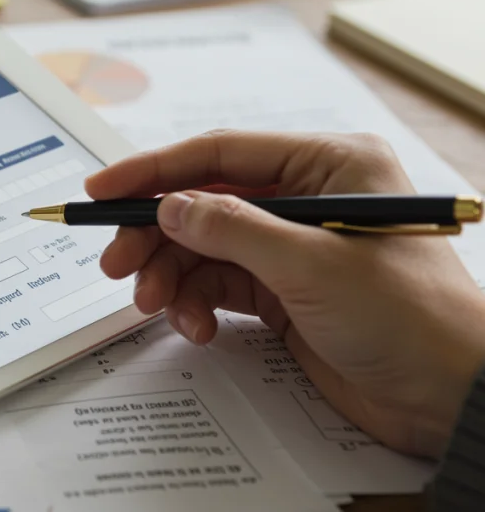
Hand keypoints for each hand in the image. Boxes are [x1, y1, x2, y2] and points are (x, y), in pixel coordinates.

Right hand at [87, 130, 484, 456]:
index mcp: (329, 165)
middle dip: (156, 234)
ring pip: (203, 247)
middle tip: (116, 263)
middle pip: (204, 202)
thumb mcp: (313, 266)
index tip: (103, 190)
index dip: (156, 170)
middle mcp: (308, 198)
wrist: (449, 397)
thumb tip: (170, 206)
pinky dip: (196, 303)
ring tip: (154, 303)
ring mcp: (293, 246)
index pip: (222, 154)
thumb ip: (232, 229)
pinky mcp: (284, 291)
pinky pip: (218, 284)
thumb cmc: (411, 319)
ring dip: (171, 275)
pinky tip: (195, 327)